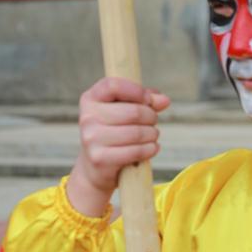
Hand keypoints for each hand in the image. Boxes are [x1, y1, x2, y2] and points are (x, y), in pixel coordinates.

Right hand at [66, 78, 169, 216]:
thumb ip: (145, 101)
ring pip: (138, 132)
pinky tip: (151, 148)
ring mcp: (91, 139)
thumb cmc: (115, 132)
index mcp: (91, 99)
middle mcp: (87, 117)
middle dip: (151, 117)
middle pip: (134, 112)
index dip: (136, 91)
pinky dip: (150, 149)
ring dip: (152, 134)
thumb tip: (164, 100)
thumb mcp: (126, 110)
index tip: (147, 100)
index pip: (113, 85)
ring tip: (151, 136)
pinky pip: (136, 151)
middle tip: (152, 122)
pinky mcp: (100, 158)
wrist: (96, 166)